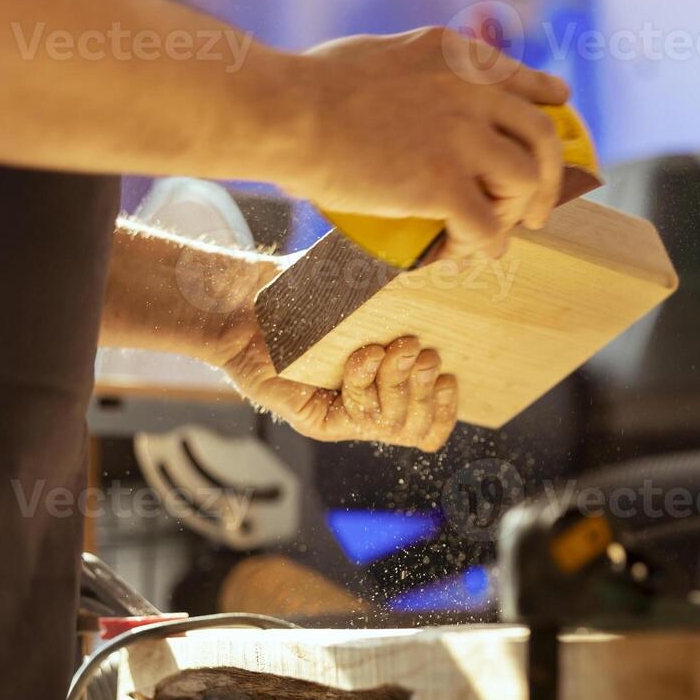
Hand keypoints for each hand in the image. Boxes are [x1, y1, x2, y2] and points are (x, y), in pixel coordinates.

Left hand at [209, 263, 457, 450]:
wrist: (248, 300)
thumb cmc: (306, 292)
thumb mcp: (363, 293)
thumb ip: (401, 294)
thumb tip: (451, 273)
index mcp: (384, 387)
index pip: (429, 425)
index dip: (447, 408)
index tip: (452, 375)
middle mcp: (365, 407)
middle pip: (416, 426)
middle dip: (427, 388)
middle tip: (421, 351)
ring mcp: (341, 417)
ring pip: (392, 423)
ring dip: (401, 382)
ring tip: (401, 346)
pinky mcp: (316, 421)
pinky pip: (356, 417)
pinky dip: (366, 383)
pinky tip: (365, 353)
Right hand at [277, 27, 570, 259]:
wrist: (285, 112)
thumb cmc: (308, 85)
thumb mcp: (378, 53)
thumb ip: (411, 71)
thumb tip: (405, 93)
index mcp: (455, 56)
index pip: (523, 81)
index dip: (547, 102)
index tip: (558, 112)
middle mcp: (470, 90)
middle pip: (540, 136)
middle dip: (548, 175)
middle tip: (536, 206)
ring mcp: (461, 136)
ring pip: (522, 181)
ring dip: (514, 212)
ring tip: (497, 233)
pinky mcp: (443, 182)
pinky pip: (485, 225)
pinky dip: (482, 245)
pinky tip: (467, 255)